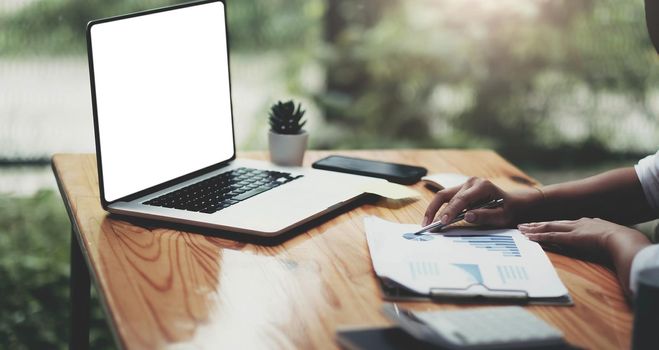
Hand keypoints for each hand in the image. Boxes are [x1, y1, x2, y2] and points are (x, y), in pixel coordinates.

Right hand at [422, 177, 538, 226]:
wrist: (513, 204)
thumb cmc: (508, 210)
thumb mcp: (502, 217)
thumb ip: (485, 216)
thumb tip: (467, 216)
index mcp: (482, 186)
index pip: (462, 199)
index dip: (450, 211)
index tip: (443, 222)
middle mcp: (471, 182)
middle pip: (448, 196)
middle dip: (437, 212)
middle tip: (429, 226)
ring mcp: (464, 185)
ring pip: (443, 196)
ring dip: (433, 209)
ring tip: (426, 223)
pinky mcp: (460, 191)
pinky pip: (446, 198)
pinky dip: (438, 208)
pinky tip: (432, 219)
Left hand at [519, 217, 650, 295]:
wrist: (621, 239)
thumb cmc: (618, 240)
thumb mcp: (607, 236)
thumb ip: (600, 237)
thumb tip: (601, 240)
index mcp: (585, 223)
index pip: (563, 223)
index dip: (551, 224)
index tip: (541, 225)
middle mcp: (576, 223)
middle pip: (552, 223)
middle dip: (537, 224)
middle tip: (524, 225)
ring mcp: (573, 230)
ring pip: (548, 227)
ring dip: (533, 229)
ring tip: (521, 229)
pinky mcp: (570, 237)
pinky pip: (550, 236)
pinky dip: (539, 236)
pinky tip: (529, 237)